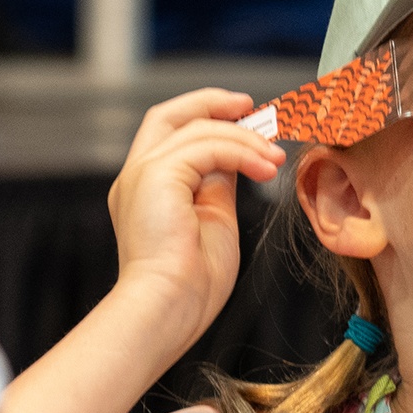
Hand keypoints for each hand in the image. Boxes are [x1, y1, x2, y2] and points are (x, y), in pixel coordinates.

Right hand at [103, 88, 282, 347]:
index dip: (205, 118)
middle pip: (168, 115)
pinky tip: (266, 169)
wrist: (167, 309)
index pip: (169, 135)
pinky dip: (242, 152)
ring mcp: (142, 174)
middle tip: (252, 107)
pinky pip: (208, 147)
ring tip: (276, 159)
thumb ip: (218, 184)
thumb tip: (239, 157)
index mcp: (145, 191)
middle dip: (211, 103)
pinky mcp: (156, 176)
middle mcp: (136, 177)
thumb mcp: (212, 219)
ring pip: (198, 130)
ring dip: (245, 139)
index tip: (244, 118)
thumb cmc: (190, 285)